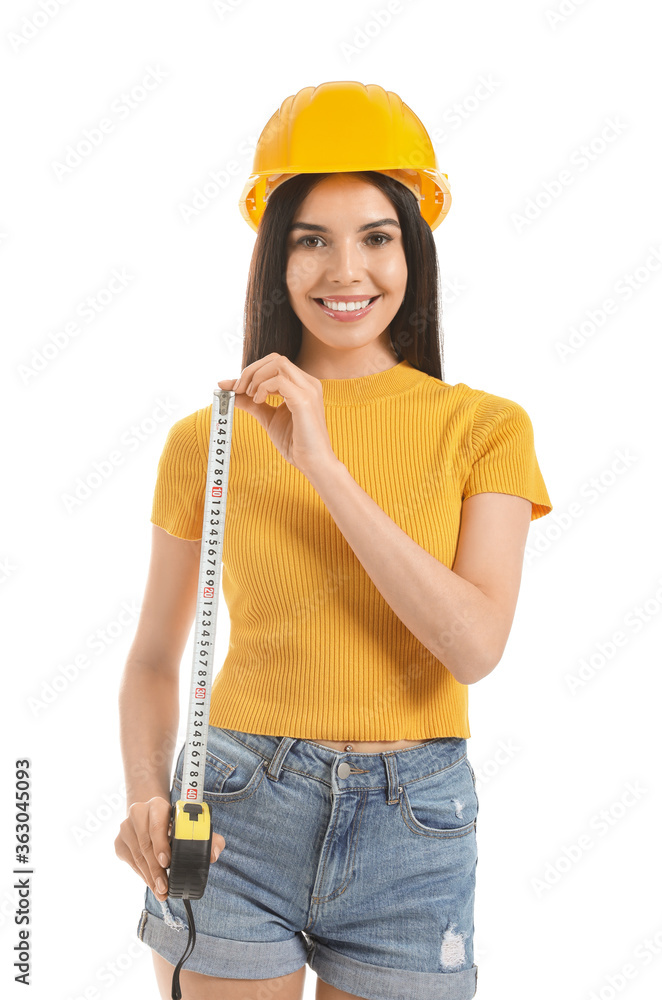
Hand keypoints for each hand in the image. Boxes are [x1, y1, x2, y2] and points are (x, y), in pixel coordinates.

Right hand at [114, 796, 225, 900]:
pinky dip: (141, 874)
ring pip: (137, 856)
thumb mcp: (190, 825)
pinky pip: (130, 862)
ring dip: (149, 876)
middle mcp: (138, 813)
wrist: (149, 815)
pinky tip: (151, 883)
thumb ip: (207, 837)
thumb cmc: (173, 823)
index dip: (161, 843)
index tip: (167, 862)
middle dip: (156, 869)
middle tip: (165, 886)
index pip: (157, 824)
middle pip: (146, 844)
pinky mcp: (119, 841)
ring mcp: (126, 827)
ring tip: (160, 890)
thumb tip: (214, 854)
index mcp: (157, 805)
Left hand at [218, 353, 337, 478]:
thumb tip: (230, 391)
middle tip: (239, 390)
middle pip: (275, 358)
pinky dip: (263, 388)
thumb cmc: (295, 442)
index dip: (251, 370)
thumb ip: (252, 403)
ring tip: (251, 397)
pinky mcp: (304, 400)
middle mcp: (308, 382)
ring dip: (256, 377)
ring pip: (277, 363)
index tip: (231, 386)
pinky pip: (279, 381)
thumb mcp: (268, 417)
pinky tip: (259, 401)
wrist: (313, 463)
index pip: (274, 363)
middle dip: (251, 370)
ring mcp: (308, 389)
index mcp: (302, 384)